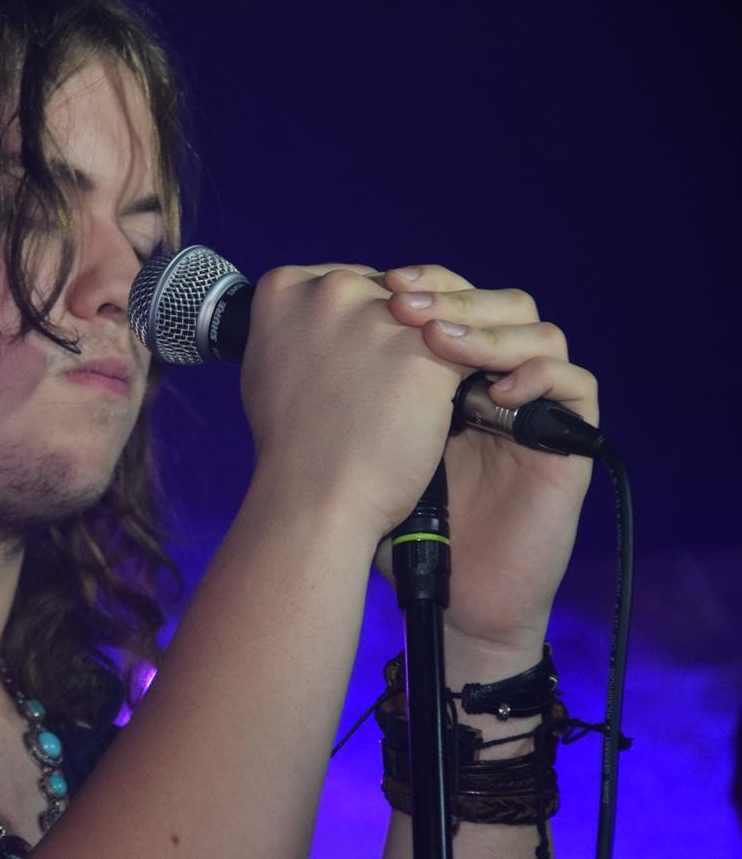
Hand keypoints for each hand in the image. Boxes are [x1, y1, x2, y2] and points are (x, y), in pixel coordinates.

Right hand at [240, 264, 463, 541]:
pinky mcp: (429, 348)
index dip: (360, 316)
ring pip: (430, 315)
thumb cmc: (288, 446)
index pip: (343, 281)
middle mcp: (331, 288)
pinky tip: (458, 398)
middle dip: (398, 326)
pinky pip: (463, 346)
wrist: (315, 494)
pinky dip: (463, 370)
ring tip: (429, 388)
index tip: (364, 349)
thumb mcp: (265, 366)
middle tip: (399, 372)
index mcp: (283, 287)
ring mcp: (381, 315)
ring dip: (434, 346)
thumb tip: (317, 318)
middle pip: (388, 291)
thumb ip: (294, 328)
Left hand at [381, 265, 597, 669]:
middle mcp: (495, 381)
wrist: (445, 594)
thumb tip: (304, 328)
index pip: (452, 299)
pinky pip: (576, 385)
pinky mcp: (567, 444)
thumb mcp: (360, 447)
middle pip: (496, 303)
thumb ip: (348, 390)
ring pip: (540, 332)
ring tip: (438, 346)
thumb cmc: (395, 526)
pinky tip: (493, 395)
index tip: (380, 285)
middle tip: (406, 306)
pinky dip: (539, 377)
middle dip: (452, 297)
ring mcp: (533, 409)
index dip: (424, 284)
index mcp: (447, 374)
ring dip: (490, 331)